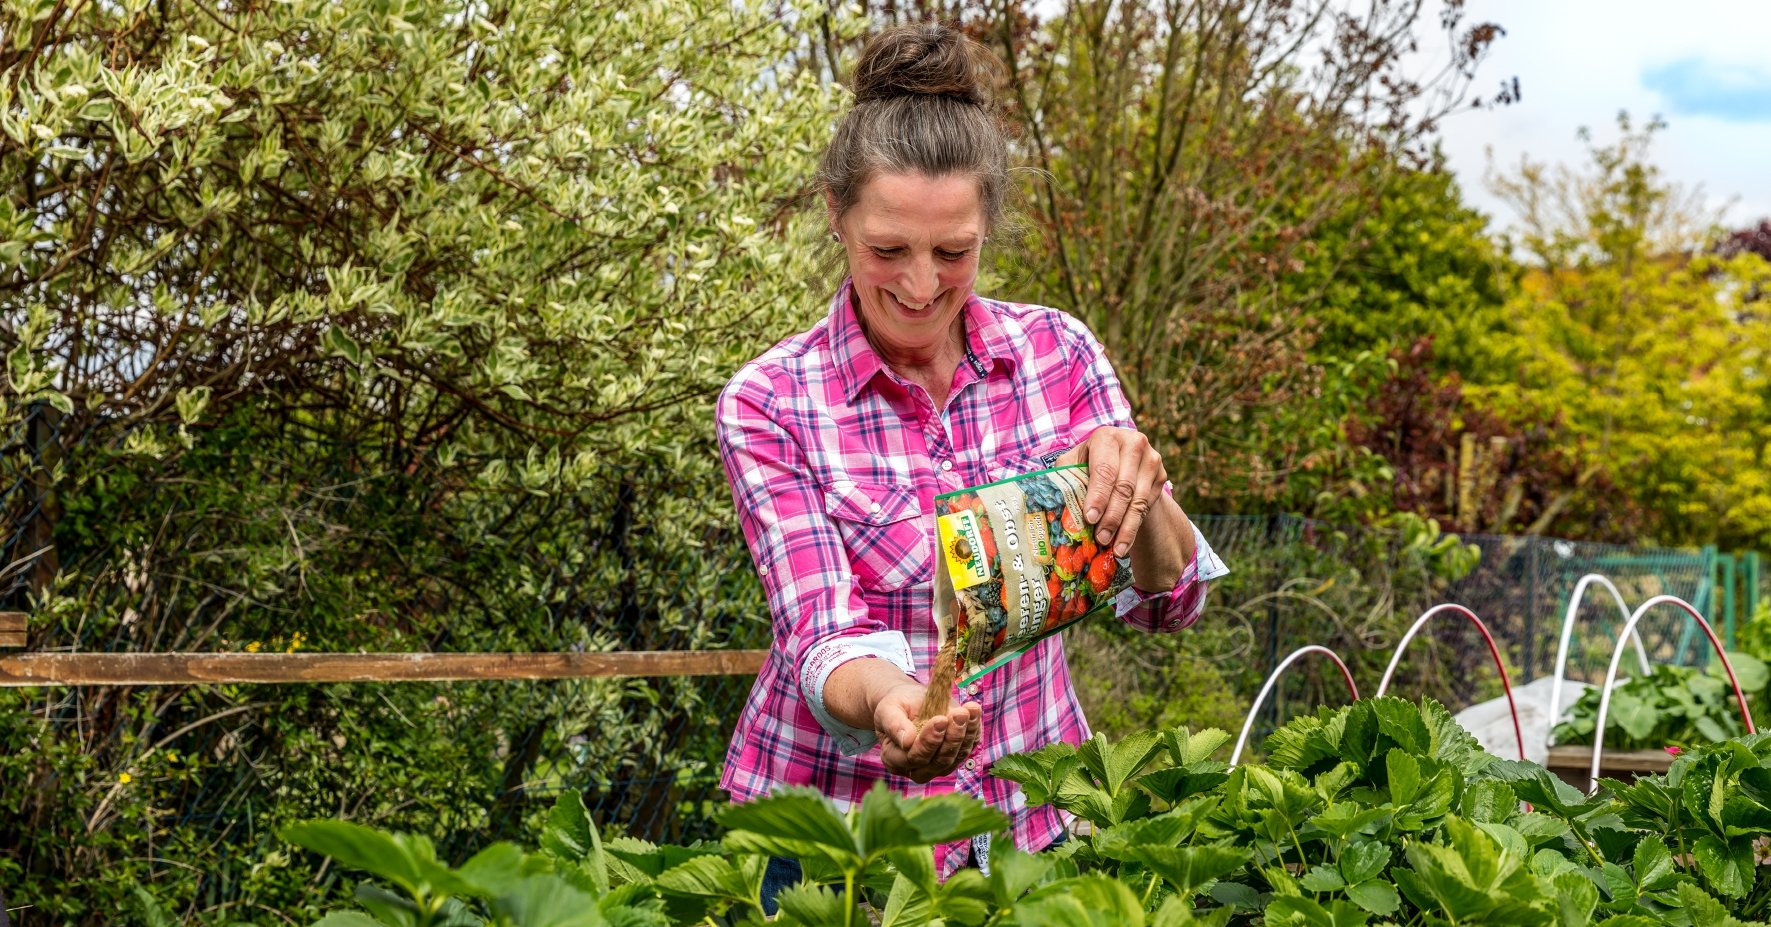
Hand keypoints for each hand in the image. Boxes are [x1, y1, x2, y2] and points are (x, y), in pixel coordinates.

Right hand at [871, 682, 982, 782]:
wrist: (908, 703)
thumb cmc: (896, 706)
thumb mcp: (888, 709)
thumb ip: (894, 725)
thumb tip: (906, 742)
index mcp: (894, 759)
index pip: (915, 757)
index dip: (929, 740)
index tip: (940, 720)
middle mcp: (916, 769)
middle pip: (939, 761)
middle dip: (952, 737)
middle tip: (959, 713)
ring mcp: (937, 766)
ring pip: (956, 757)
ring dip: (965, 734)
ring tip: (968, 710)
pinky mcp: (954, 757)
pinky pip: (967, 748)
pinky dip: (973, 730)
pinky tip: (974, 711)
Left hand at [1056, 425, 1167, 557]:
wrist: (1121, 462)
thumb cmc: (1089, 465)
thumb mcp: (1074, 465)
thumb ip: (1066, 479)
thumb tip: (1055, 506)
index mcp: (1106, 437)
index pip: (1104, 470)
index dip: (1097, 496)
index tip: (1090, 518)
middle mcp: (1133, 443)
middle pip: (1123, 487)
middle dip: (1111, 516)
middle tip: (1101, 538)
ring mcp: (1151, 459)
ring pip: (1138, 500)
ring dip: (1125, 527)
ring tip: (1114, 548)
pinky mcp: (1161, 475)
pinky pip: (1147, 506)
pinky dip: (1134, 526)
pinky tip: (1124, 542)